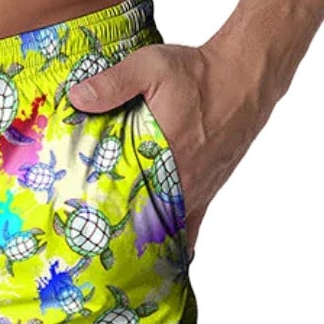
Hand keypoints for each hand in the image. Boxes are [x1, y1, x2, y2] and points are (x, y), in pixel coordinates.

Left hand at [65, 37, 272, 256]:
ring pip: (167, 226)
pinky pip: (193, 225)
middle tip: (90, 249)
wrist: (246, 78)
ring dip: (144, 238)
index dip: (104, 214)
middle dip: (118, 233)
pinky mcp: (210, 188)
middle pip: (145, 219)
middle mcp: (184, 179)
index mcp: (165, 153)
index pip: (129, 196)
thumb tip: (77, 97)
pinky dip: (177, 240)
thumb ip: (113, 83)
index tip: (80, 230)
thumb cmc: (199, 73)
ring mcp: (199, 188)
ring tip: (116, 257)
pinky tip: (163, 257)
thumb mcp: (152, 66)